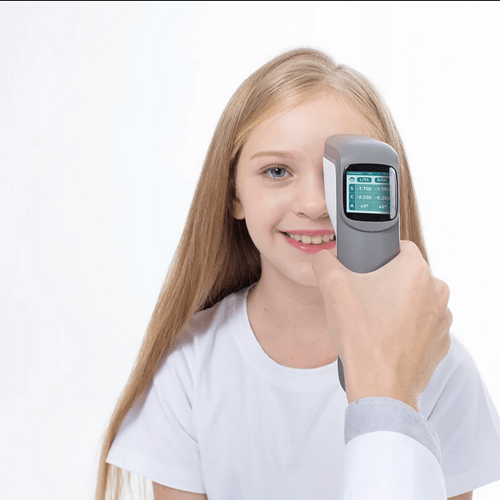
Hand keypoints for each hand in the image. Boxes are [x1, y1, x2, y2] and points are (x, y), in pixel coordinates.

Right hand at [311, 240, 451, 410]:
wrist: (379, 387)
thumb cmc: (361, 337)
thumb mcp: (332, 288)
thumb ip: (324, 261)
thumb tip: (323, 256)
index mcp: (417, 272)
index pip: (401, 247)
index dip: (379, 255)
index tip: (365, 270)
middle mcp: (437, 292)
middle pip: (407, 276)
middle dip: (387, 283)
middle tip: (364, 298)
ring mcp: (442, 320)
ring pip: (415, 300)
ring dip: (398, 305)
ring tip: (374, 320)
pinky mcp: (441, 343)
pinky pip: (421, 325)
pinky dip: (406, 328)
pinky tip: (386, 338)